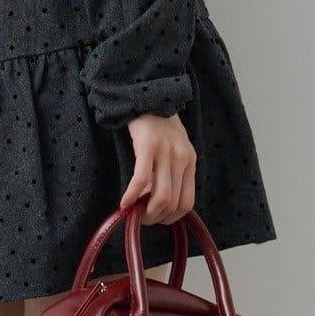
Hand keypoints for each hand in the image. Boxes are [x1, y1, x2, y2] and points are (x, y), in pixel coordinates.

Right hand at [119, 111, 196, 225]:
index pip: (187, 202)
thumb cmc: (158, 124)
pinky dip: (131, 196)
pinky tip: (123, 202)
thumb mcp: (174, 148)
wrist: (148, 96)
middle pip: (173, 203)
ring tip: (133, 213)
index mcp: (190, 161)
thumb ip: (170, 172)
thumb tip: (155, 200)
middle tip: (141, 219)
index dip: (171, 217)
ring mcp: (166, 153)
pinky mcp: (147, 147)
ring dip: (146, 212)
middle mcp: (182, 159)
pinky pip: (141, 180)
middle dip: (156, 218)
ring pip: (161, 197)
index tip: (156, 219)